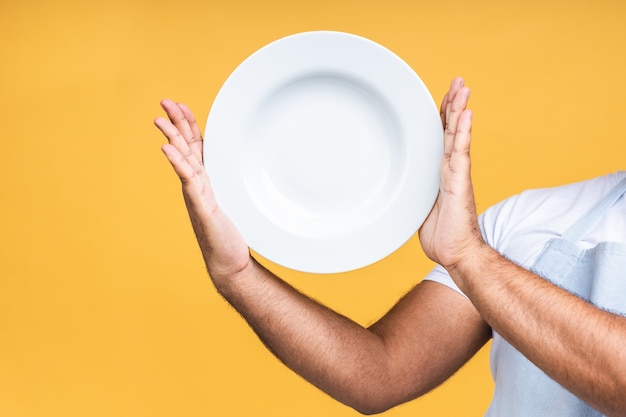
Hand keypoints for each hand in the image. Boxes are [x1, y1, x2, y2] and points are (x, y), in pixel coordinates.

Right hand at [154, 99, 250, 278]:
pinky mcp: (201, 206)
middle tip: (163, 101)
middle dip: (175, 122)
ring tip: (159, 119)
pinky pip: (187, 180)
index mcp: (205, 179)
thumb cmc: (231, 234)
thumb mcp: (234, 201)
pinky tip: (166, 149)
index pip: (195, 145)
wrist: (229, 262)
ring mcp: (196, 194)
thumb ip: (232, 185)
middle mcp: (197, 184)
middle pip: (184, 146)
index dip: (188, 124)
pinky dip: (177, 162)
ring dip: (171, 138)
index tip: (180, 104)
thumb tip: (248, 165)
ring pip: (182, 160)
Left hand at [419, 78, 483, 270]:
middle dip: (454, 103)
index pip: (441, 137)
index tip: (445, 95)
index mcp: (440, 171)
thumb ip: (416, 191)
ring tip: (463, 87)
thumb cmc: (440, 234)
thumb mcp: (420, 206)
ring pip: (457, 135)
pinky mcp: (459, 182)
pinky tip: (466, 114)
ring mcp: (456, 173)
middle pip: (451, 129)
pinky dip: (462, 132)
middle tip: (458, 80)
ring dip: (459, 110)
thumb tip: (401, 185)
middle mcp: (450, 168)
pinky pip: (460, 152)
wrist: (455, 253)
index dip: (443, 115)